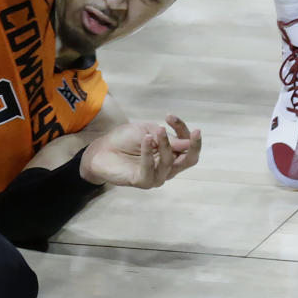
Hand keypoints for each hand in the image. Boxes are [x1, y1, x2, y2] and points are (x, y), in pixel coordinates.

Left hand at [79, 115, 201, 187]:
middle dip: (194, 145)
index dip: (182, 129)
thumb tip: (186, 142)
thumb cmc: (123, 139)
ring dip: (165, 145)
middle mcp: (167, 166)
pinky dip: (149, 154)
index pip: (186, 143)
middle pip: (189, 160)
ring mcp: (157, 176)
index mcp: (170, 152)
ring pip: (170, 163)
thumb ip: (164, 137)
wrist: (100, 150)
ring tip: (153, 132)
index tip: (169, 116)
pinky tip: (146, 140)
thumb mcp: (145, 131)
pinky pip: (151, 170)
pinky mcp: (143, 182)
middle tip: (196, 132)